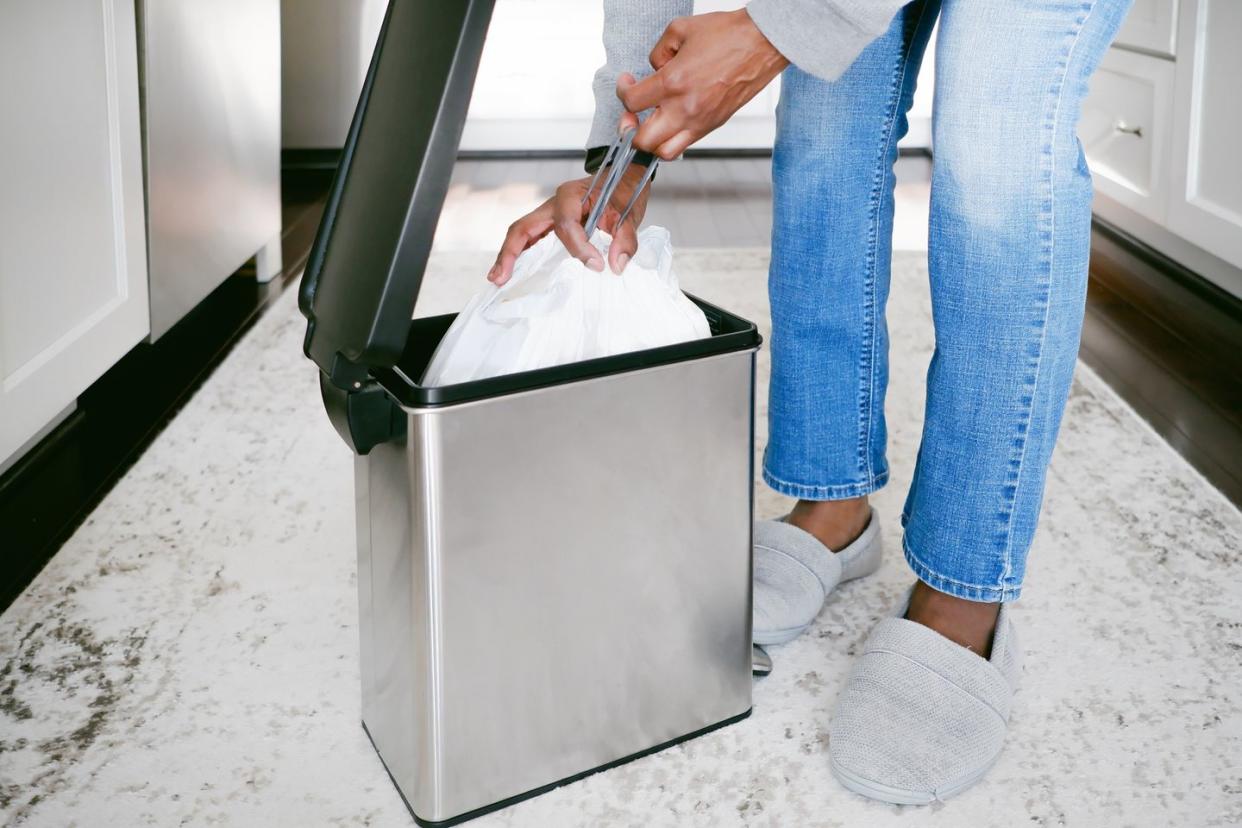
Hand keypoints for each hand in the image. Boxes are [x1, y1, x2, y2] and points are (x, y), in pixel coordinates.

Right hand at [487, 163, 652, 284]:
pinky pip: (530, 238)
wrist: (621, 179)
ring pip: (521, 233)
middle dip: (511, 253)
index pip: (565, 225)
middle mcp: (553, 204)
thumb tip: (616, 266)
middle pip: (523, 228)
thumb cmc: (622, 192)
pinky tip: (512, 272)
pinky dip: (520, 254)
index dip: (578, 247)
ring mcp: (548, 214)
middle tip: (501, 278)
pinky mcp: (550, 224)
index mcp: (571, 196)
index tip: (597, 265)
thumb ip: (625, 241)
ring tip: (498, 279)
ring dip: (509, 256)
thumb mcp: (629, 216)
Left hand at [616, 9, 787, 158]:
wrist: (762, 43)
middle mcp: (685, 109)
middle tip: (631, 113)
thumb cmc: (728, 34)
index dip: (623, 91)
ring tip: (650, 124)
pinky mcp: (713, 125)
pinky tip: (671, 121)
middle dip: (629, 128)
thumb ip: (658, 52)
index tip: (628, 82)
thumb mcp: (680, 30)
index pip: (632, 102)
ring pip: (664, 153)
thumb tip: (654, 69)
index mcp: (673, 83)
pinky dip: (671, 140)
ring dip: (651, 141)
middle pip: (642, 140)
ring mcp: (700, 122)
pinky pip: (685, 145)